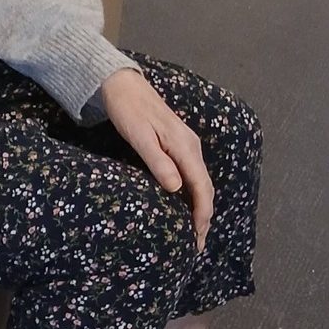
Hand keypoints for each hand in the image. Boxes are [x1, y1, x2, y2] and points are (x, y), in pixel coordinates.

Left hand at [102, 68, 213, 250]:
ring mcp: (186, 145)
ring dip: (199, 206)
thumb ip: (158, 161)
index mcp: (185, 147)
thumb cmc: (128, 110)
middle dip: (203, 217)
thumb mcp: (139, 136)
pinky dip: (192, 193)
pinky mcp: (177, 144)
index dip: (202, 214)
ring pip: (200, 182)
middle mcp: (192, 147)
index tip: (198, 237)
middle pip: (205, 188)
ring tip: (192, 230)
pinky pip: (192, 174)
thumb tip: (177, 189)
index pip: (202, 188)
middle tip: (196, 244)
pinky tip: (184, 203)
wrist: (122, 84)